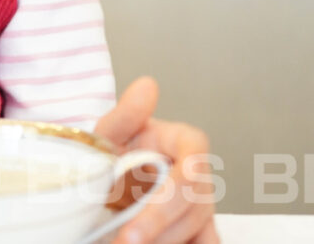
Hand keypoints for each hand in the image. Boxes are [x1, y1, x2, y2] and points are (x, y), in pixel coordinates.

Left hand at [95, 77, 218, 243]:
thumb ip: (127, 113)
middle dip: (159, 226)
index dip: (172, 194)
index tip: (145, 218)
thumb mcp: (111, 131)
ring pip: (197, 229)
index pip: (192, 166)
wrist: (110, 178)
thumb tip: (147, 85)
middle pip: (193, 205)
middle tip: (127, 240)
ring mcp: (202, 205)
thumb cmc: (115, 151)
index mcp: (187, 143)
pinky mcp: (197, 229)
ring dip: (165, 241)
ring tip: (125, 243)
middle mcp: (201, 176)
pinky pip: (201, 242)